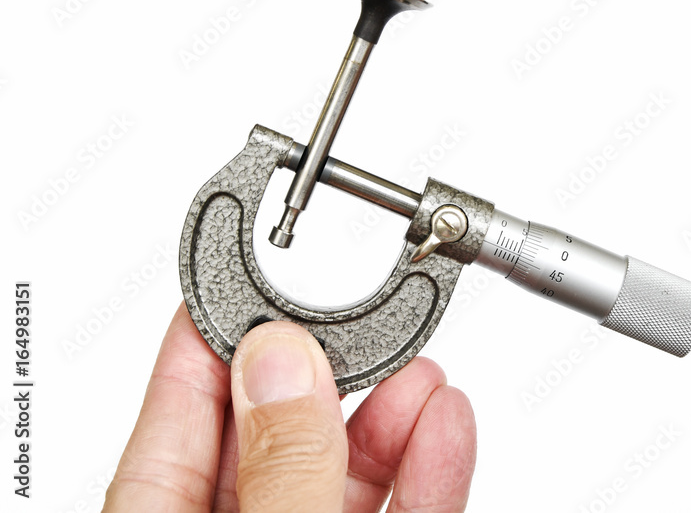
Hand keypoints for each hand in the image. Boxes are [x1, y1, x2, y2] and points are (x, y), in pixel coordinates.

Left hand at [104, 304, 475, 511]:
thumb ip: (277, 471)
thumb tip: (281, 362)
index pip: (179, 406)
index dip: (215, 327)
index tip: (245, 267)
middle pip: (275, 428)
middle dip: (333, 367)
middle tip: (364, 320)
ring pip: (344, 470)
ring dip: (393, 413)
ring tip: (425, 366)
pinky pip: (397, 510)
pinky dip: (428, 469)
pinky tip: (446, 424)